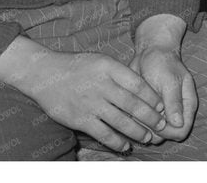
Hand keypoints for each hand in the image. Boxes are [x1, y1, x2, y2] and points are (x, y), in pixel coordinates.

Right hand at [14, 49, 167, 153]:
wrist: (45, 73)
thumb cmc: (78, 66)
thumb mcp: (101, 60)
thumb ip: (120, 73)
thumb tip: (144, 89)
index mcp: (109, 68)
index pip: (137, 84)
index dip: (152, 97)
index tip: (161, 106)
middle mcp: (102, 85)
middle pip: (132, 105)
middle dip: (150, 117)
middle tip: (161, 125)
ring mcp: (91, 103)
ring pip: (120, 121)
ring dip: (136, 132)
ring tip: (147, 138)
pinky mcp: (80, 119)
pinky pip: (103, 133)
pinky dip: (116, 141)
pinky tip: (125, 146)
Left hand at [130, 13, 197, 141]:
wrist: (149, 53)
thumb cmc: (163, 63)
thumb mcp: (170, 79)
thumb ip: (174, 101)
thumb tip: (178, 124)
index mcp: (187, 105)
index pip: (181, 131)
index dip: (169, 131)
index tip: (156, 117)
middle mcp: (175, 113)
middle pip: (165, 136)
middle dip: (152, 128)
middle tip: (142, 111)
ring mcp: (161, 114)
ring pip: (151, 134)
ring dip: (141, 125)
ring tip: (135, 108)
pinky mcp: (148, 113)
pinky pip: (141, 126)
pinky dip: (134, 120)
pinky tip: (130, 107)